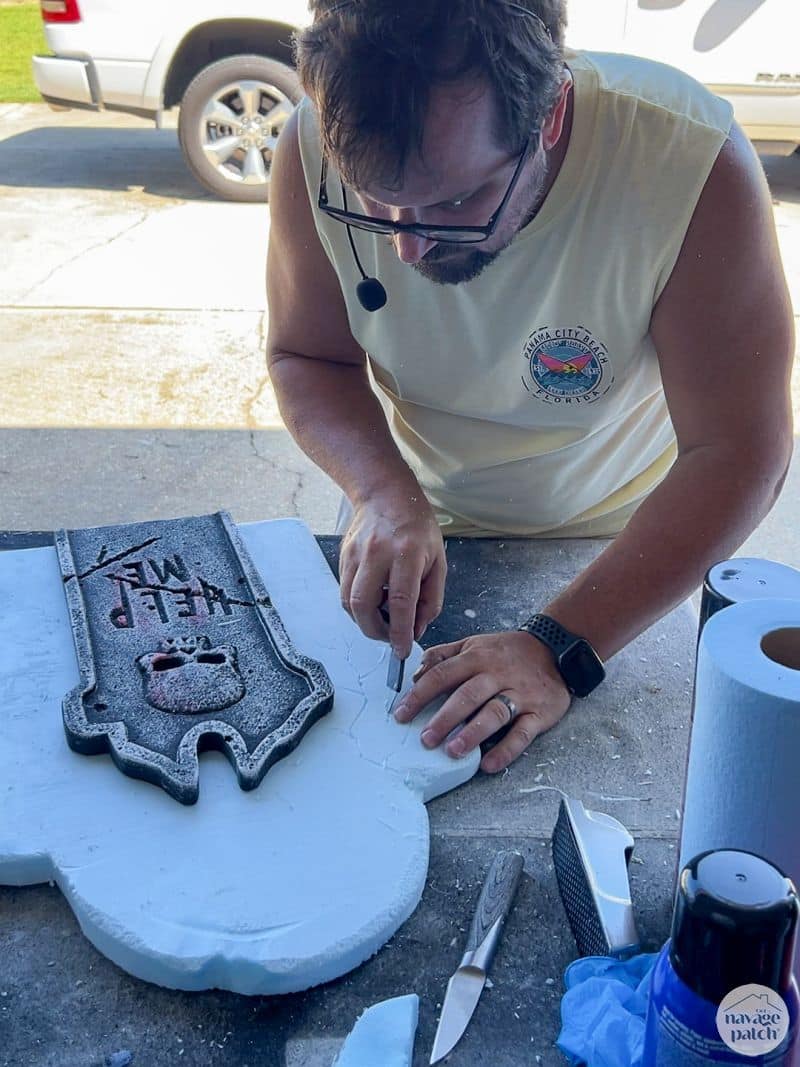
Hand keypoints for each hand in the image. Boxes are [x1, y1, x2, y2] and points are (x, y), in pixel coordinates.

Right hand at [339, 491, 446, 658]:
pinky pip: (345, 591)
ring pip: (348, 602)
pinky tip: (373, 599)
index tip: (402, 649)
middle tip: (389, 637)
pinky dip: (357, 605)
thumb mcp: (438, 561)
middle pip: (363, 605)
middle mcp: (377, 553)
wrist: (386, 496)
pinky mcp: (344, 557)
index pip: (400, 601)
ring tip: (382, 618)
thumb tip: (417, 630)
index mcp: (406, 553)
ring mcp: (355, 554)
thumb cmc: (418, 529)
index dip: (399, 631)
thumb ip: (431, 599)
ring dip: (364, 621)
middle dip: (375, 631)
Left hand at [393, 632, 571, 772]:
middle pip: (467, 695)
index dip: (420, 695)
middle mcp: (496, 674)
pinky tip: (488, 764)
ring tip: (452, 751)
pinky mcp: (540, 712)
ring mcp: (520, 693)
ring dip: (472, 733)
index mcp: (477, 657)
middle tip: (425, 739)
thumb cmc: (508, 651)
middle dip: (444, 718)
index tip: (401, 714)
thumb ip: (443, 655)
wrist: (556, 648)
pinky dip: (506, 750)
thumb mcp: (474, 644)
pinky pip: (523, 733)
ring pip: (494, 713)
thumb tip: (416, 673)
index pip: (442, 675)